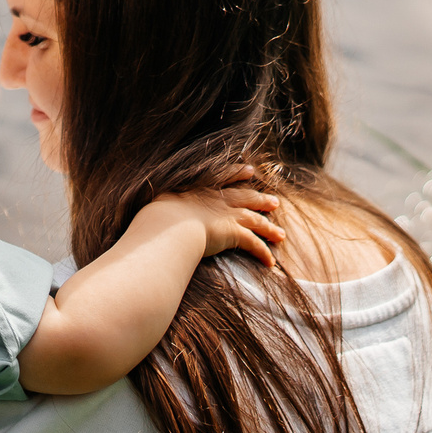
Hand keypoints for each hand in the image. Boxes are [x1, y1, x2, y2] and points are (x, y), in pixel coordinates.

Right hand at [137, 166, 286, 267]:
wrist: (169, 226)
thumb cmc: (156, 216)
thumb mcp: (156, 202)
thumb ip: (159, 203)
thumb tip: (150, 210)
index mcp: (200, 189)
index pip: (223, 177)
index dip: (237, 174)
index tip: (250, 171)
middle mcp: (218, 200)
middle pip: (246, 198)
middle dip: (261, 200)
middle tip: (275, 202)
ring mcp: (228, 216)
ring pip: (256, 221)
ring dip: (269, 228)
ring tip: (281, 234)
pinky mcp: (234, 233)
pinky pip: (254, 244)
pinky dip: (264, 252)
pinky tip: (271, 262)